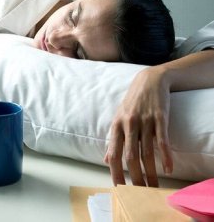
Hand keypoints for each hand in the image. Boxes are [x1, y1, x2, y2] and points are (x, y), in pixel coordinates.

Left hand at [104, 66, 172, 186]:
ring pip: (147, 152)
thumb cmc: (132, 102)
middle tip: (139, 193)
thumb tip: (107, 160)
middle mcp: (129, 124)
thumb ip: (114, 140)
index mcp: (116, 125)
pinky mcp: (160, 118)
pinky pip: (162, 140)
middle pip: (131, 156)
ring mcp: (145, 121)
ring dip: (151, 172)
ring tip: (153, 187)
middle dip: (135, 177)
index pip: (114, 153)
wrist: (149, 80)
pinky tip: (168, 169)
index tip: (119, 187)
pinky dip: (166, 156)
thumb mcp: (119, 118)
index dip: (116, 171)